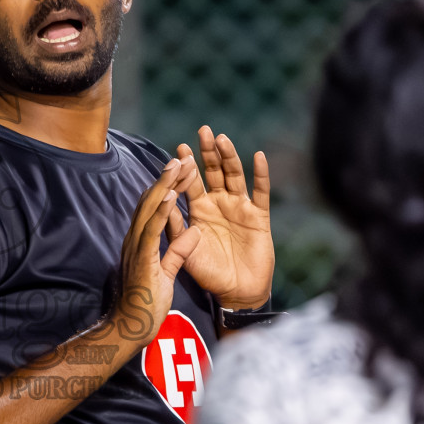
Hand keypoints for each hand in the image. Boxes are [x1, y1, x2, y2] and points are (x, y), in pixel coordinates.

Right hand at [113, 157, 201, 344]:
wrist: (131, 327)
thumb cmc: (147, 303)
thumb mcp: (167, 272)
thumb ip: (178, 252)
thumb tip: (194, 233)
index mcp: (141, 241)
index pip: (155, 207)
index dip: (169, 187)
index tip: (183, 170)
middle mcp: (135, 239)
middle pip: (151, 201)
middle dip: (167, 178)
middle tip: (182, 156)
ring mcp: (136, 247)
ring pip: (150, 209)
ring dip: (164, 185)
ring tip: (178, 165)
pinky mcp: (141, 258)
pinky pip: (152, 231)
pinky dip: (161, 212)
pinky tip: (170, 195)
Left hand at [169, 126, 274, 308]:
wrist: (237, 292)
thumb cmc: (209, 273)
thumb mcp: (186, 250)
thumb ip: (175, 227)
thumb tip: (163, 202)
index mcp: (200, 210)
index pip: (191, 183)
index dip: (186, 167)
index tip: (179, 148)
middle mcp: (220, 204)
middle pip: (214, 172)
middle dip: (208, 153)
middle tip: (203, 131)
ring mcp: (240, 208)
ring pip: (235, 176)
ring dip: (229, 157)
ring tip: (222, 139)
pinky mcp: (259, 217)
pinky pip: (261, 193)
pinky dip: (260, 174)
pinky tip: (257, 156)